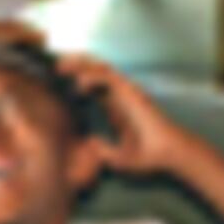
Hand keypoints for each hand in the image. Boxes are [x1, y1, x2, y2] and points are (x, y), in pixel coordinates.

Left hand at [58, 55, 190, 172]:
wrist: (167, 155)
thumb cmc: (149, 156)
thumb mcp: (118, 158)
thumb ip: (103, 151)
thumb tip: (90, 143)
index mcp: (116, 108)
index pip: (93, 86)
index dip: (76, 79)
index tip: (58, 80)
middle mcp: (120, 96)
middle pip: (94, 72)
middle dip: (75, 66)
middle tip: (56, 67)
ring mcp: (126, 92)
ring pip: (100, 69)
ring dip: (80, 66)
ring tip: (62, 66)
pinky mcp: (131, 93)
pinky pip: (109, 78)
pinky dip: (93, 77)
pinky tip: (80, 84)